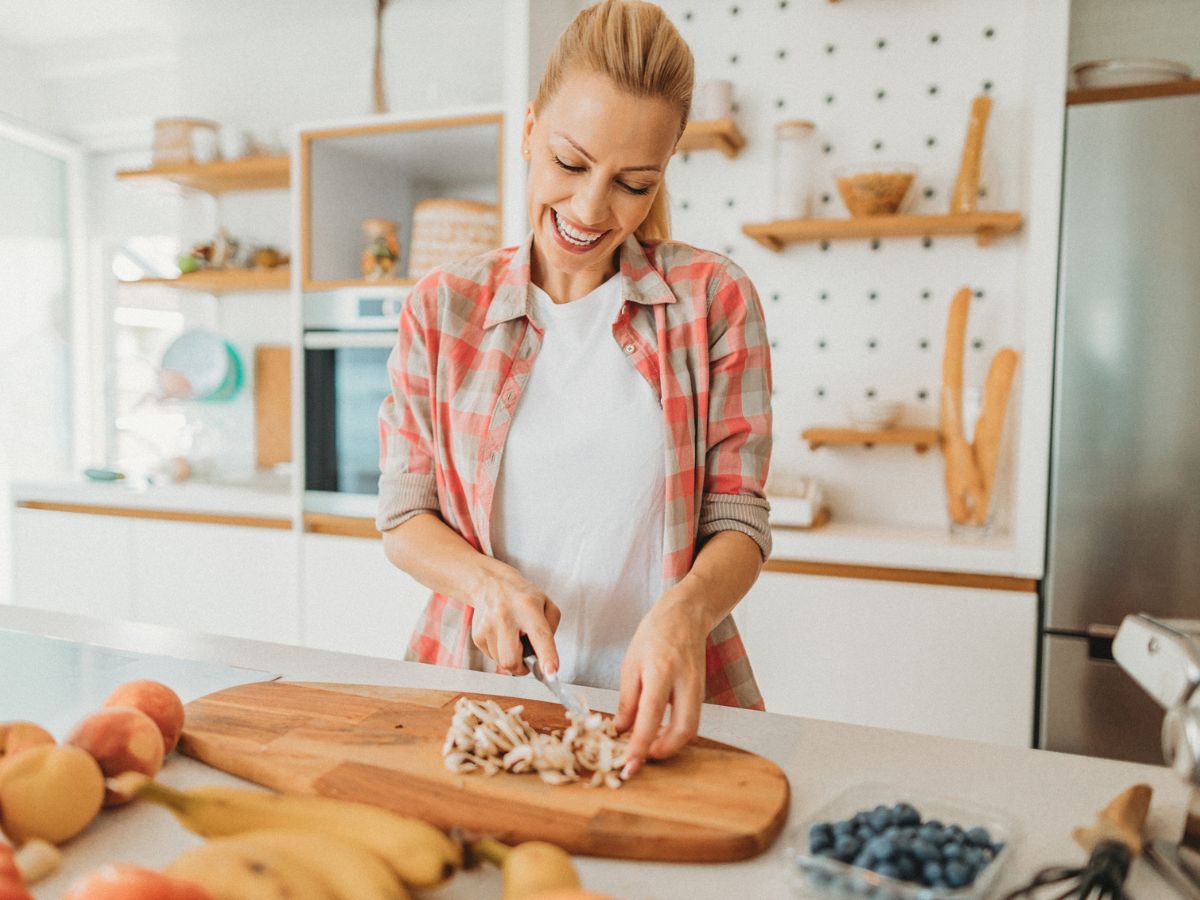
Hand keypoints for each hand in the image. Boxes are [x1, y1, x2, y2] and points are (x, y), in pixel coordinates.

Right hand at [471, 563, 560, 675]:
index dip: (546, 655)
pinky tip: (502, 636)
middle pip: (511, 659)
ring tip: (513, 638)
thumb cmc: (522, 596)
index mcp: (528, 607)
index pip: (539, 635)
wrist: (490, 584)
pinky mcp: (477, 635)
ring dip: (512, 657)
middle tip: (528, 659)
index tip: (551, 671)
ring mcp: (488, 626)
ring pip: (501, 662)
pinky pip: (492, 657)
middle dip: (522, 668)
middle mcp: (505, 616)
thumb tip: (545, 656)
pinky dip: (501, 652)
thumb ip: (551, 629)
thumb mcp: (546, 604)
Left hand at [614, 589, 709, 775]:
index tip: (629, 764)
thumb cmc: (655, 634)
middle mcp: (685, 682)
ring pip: (691, 728)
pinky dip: (677, 732)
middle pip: (683, 730)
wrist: (686, 615)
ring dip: (670, 744)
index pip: (651, 716)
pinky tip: (660, 732)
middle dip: (664, 751)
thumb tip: (620, 730)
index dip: (640, 744)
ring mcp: (698, 688)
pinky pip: (692, 719)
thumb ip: (627, 700)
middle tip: (642, 757)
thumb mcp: (631, 663)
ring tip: (648, 746)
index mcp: (661, 671)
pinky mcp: (702, 692)